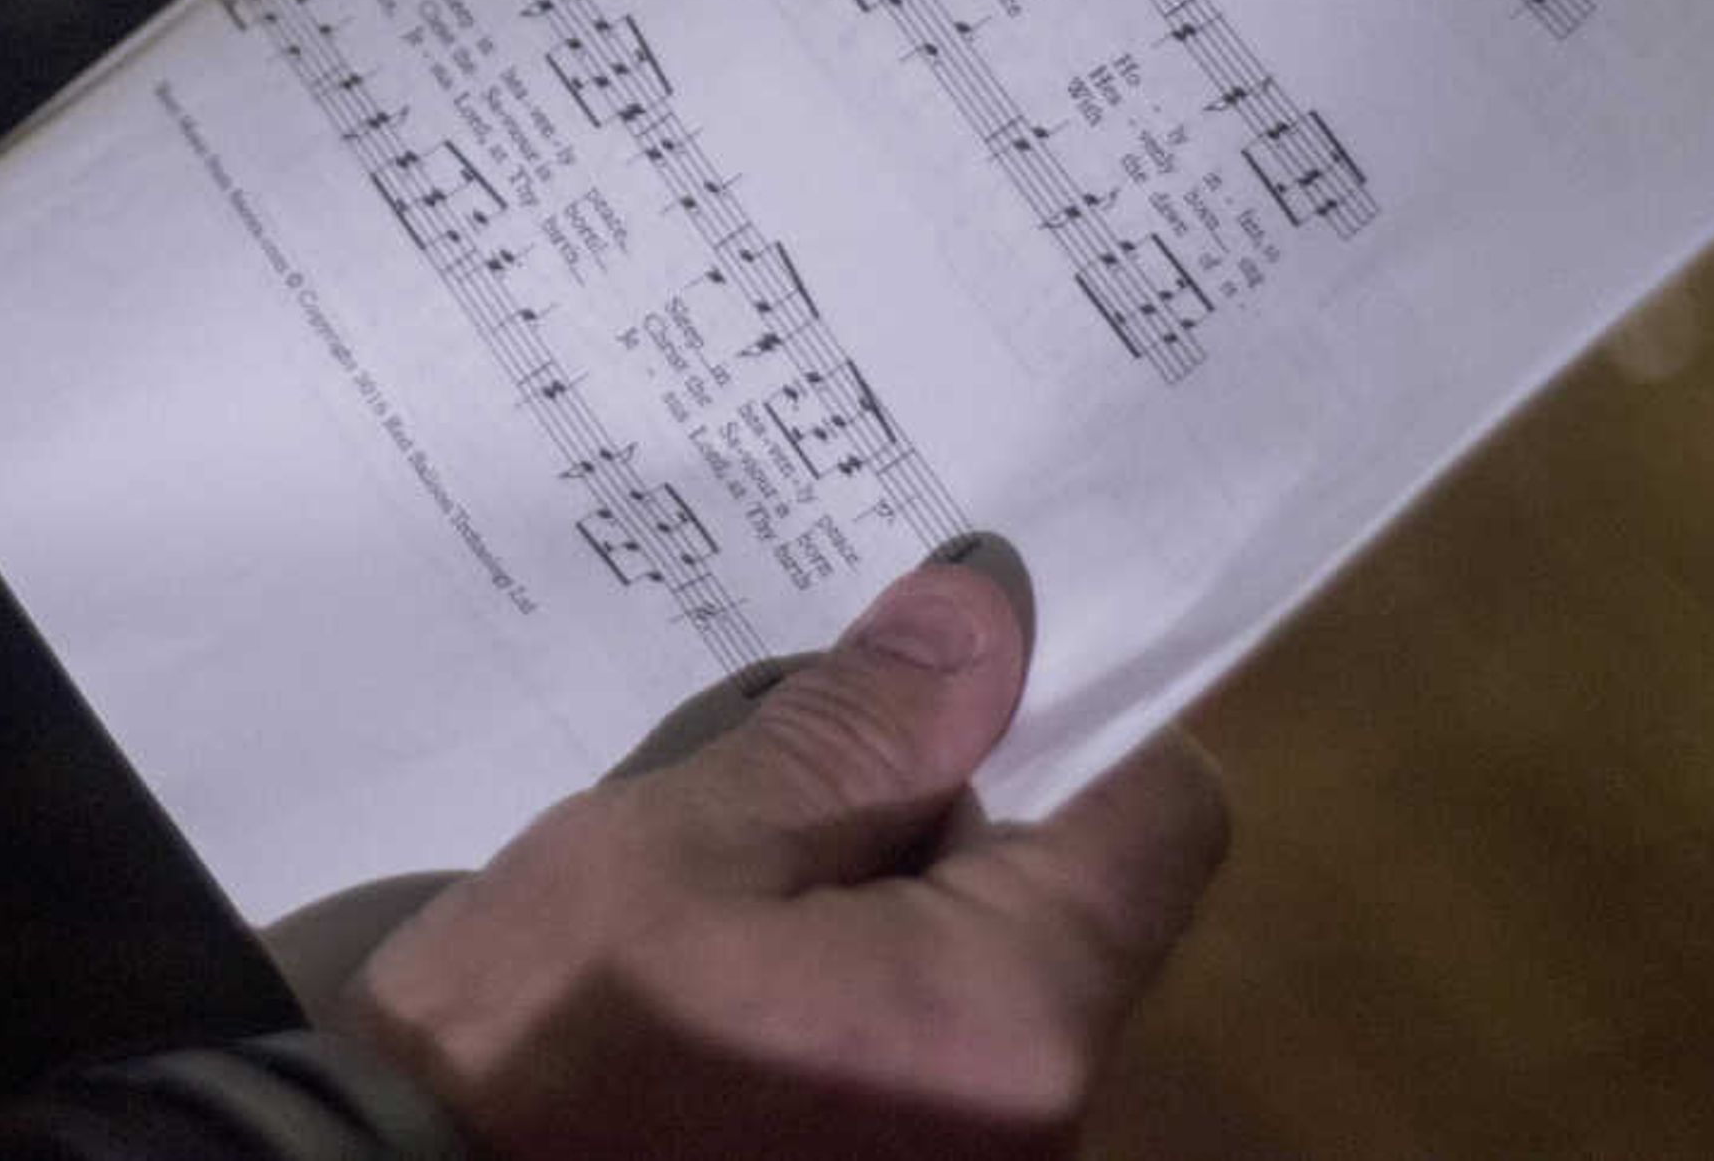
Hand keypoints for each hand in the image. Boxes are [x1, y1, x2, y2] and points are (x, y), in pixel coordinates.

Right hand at [342, 547, 1225, 1158]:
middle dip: (940, 797)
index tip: (954, 656)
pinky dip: (846, 962)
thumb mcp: (691, 837)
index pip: (1163, 818)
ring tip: (725, 847)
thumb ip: (862, 727)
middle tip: (783, 743)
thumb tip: (994, 606)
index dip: (1080, 707)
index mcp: (1015, 1018)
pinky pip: (921, 1030)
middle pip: (1062, 886)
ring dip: (875, 878)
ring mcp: (967, 1156)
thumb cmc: (550, 1031)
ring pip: (979, 954)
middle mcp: (1035, 1115)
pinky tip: (722, 945)